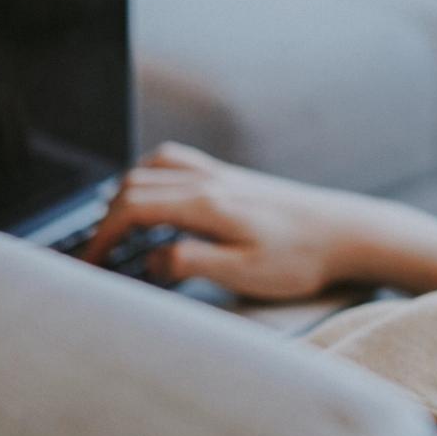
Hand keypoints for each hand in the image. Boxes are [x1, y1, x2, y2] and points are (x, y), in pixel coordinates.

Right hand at [80, 143, 379, 300]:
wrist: (347, 232)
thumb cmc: (301, 258)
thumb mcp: (246, 273)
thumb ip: (193, 263)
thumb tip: (151, 258)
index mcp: (206, 204)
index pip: (132, 209)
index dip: (101, 237)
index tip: (88, 266)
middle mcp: (209, 181)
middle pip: (134, 184)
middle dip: (105, 218)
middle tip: (97, 256)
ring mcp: (222, 174)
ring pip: (152, 167)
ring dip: (126, 193)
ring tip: (117, 228)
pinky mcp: (234, 177)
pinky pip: (177, 162)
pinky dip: (152, 176)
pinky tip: (157, 199)